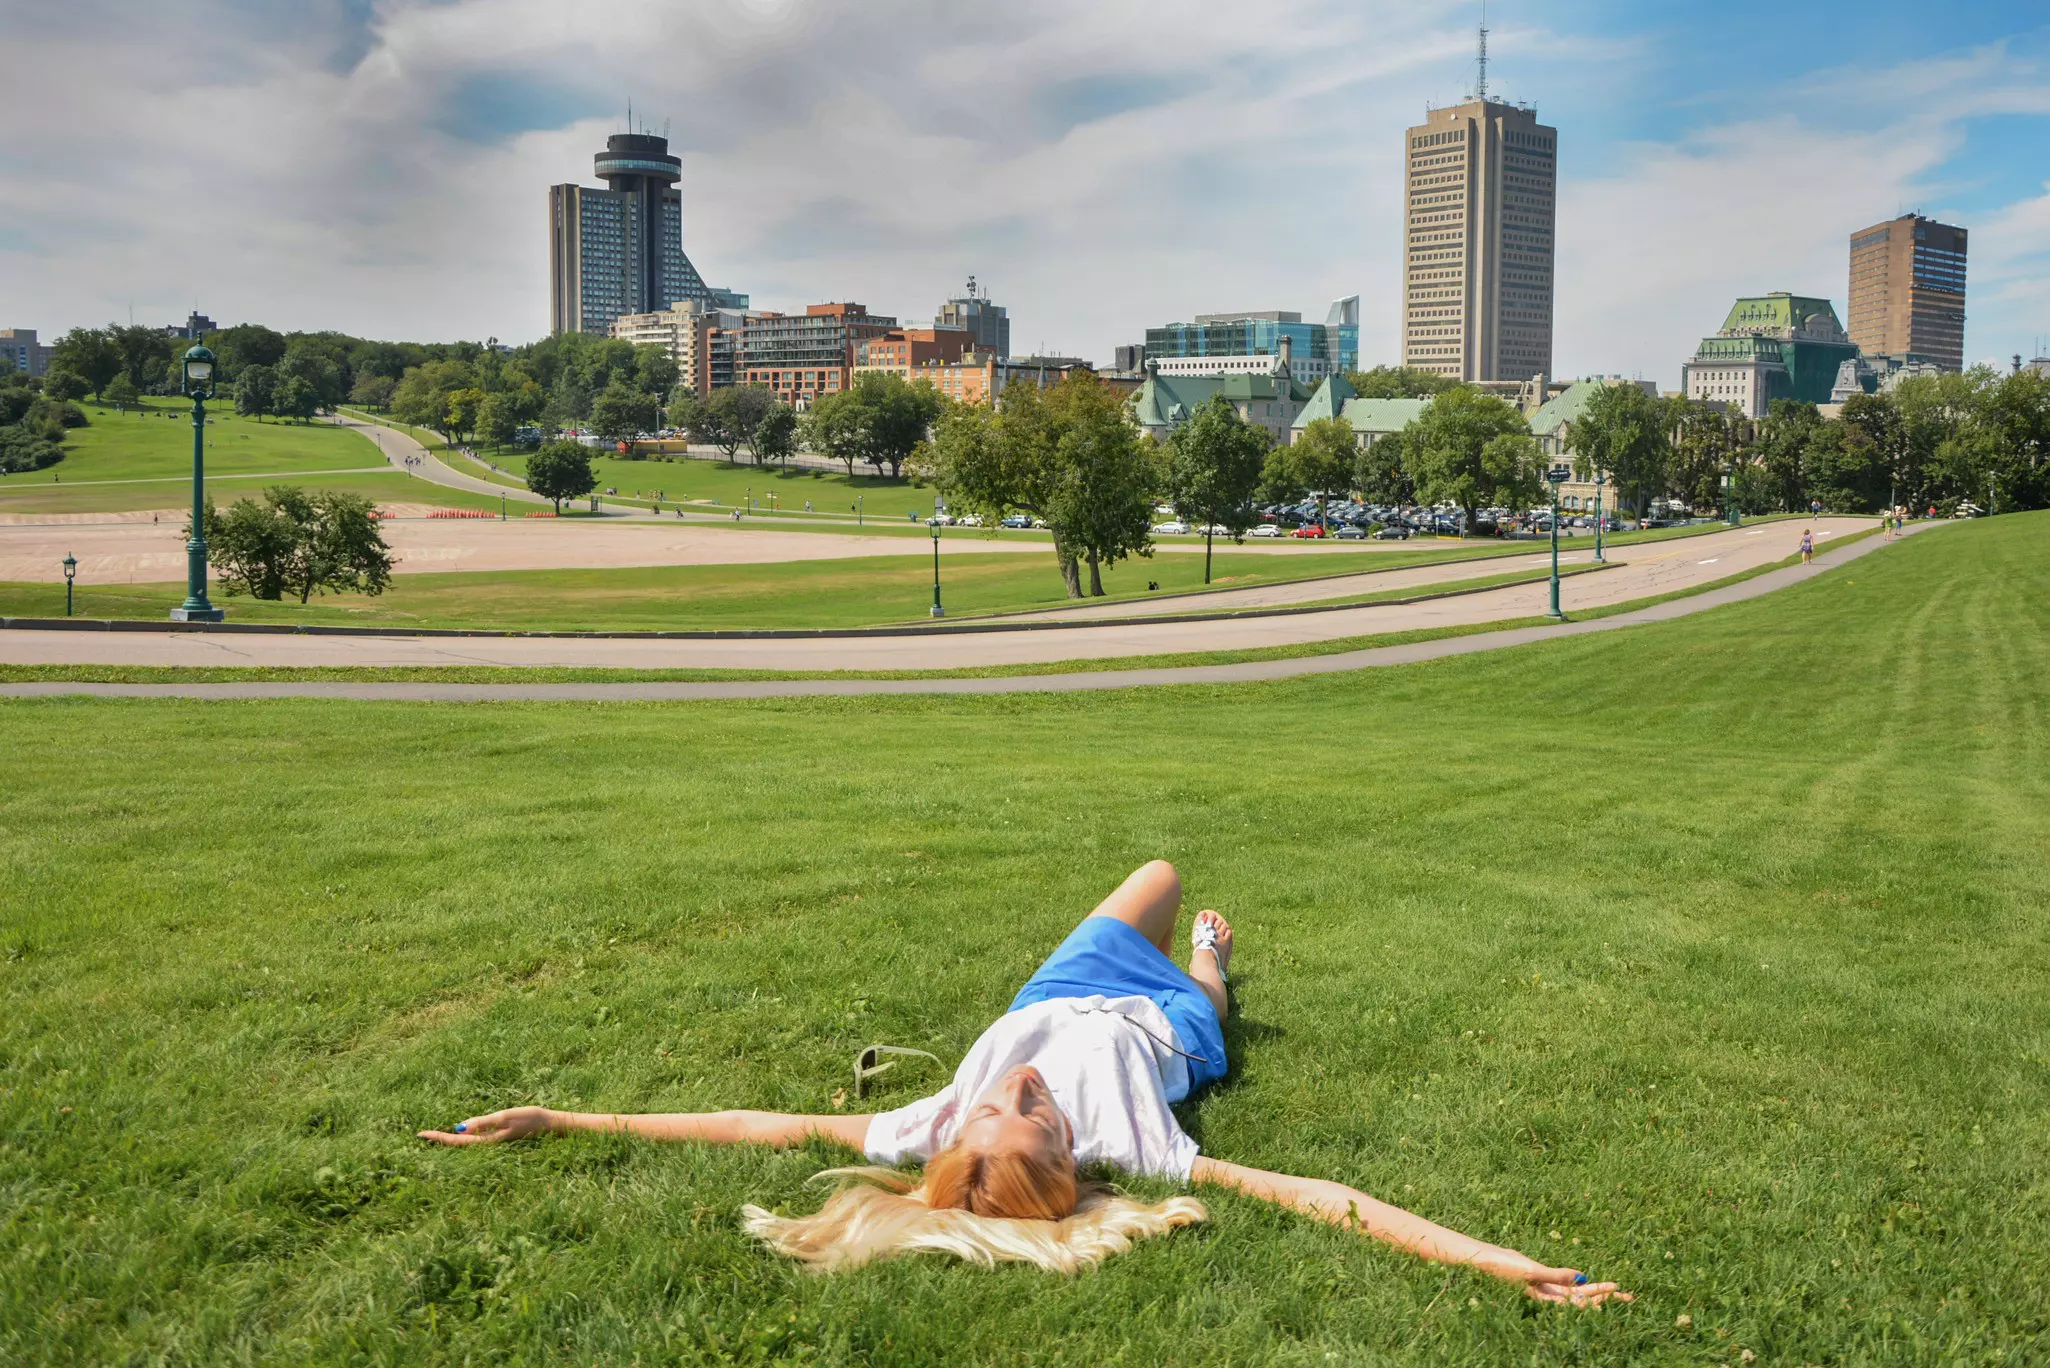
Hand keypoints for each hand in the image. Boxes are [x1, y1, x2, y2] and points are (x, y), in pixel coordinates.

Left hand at [417, 1105, 554, 1145]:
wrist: (548, 1124)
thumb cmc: (528, 1118)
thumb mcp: (505, 1117)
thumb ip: (483, 1122)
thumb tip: (459, 1127)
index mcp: (486, 1141)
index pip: (456, 1140)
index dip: (438, 1137)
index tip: (421, 1134)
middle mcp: (487, 1144)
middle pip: (457, 1144)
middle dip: (439, 1140)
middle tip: (421, 1135)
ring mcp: (492, 1142)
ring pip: (465, 1143)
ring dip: (449, 1140)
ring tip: (434, 1136)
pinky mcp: (497, 1138)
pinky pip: (474, 1140)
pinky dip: (462, 1137)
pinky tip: (459, 1133)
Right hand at [1471, 1246, 1632, 1306]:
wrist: (1484, 1260)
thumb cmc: (1504, 1268)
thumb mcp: (1531, 1271)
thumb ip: (1556, 1276)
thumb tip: (1582, 1279)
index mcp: (1549, 1298)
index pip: (1580, 1302)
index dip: (1600, 1297)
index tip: (1617, 1292)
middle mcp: (1551, 1296)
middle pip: (1584, 1298)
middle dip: (1606, 1297)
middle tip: (1630, 1296)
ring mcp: (1547, 1288)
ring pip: (1577, 1291)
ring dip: (1596, 1290)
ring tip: (1616, 1289)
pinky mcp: (1542, 1278)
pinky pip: (1565, 1283)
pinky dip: (1578, 1283)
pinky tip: (1587, 1282)